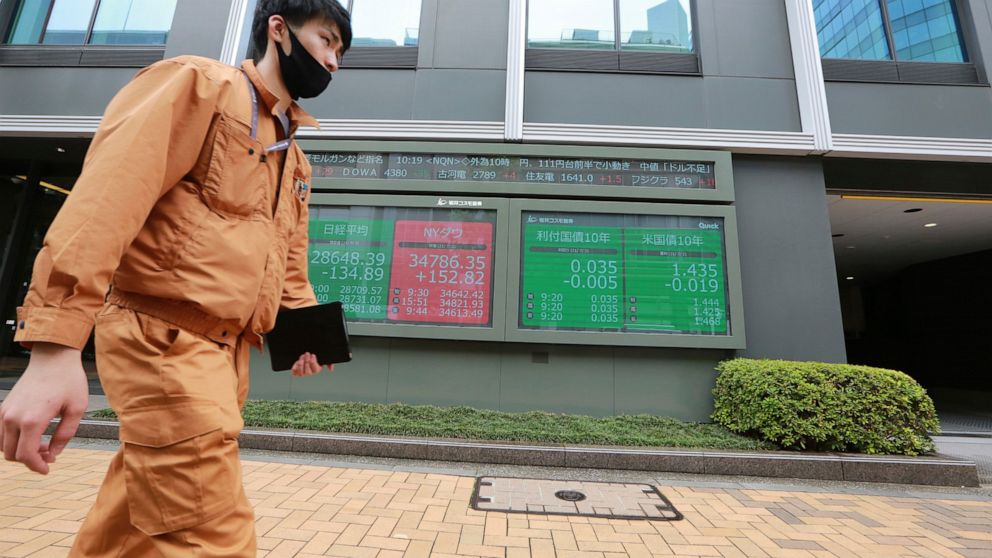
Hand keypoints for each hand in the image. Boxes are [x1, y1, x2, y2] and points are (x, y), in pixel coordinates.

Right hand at [0, 343, 88, 473]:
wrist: (53, 358)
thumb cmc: (69, 381)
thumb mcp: (77, 409)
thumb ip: (65, 435)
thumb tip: (54, 454)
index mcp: (32, 420)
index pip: (26, 455)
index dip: (37, 467)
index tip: (47, 470)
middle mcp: (13, 417)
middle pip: (12, 454)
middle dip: (31, 460)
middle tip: (51, 454)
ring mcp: (5, 412)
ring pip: (3, 445)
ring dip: (21, 451)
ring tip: (44, 445)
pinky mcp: (3, 407)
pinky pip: (1, 433)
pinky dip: (13, 440)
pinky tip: (32, 435)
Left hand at [290, 352, 332, 376]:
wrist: (306, 355)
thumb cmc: (316, 358)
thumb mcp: (323, 359)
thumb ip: (329, 363)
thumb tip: (331, 369)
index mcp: (316, 370)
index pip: (315, 369)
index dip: (313, 362)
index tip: (313, 355)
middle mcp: (309, 373)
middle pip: (308, 371)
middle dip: (307, 361)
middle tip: (307, 353)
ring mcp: (302, 373)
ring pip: (301, 372)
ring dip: (301, 365)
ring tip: (301, 357)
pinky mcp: (296, 372)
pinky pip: (294, 373)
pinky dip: (294, 368)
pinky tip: (296, 363)